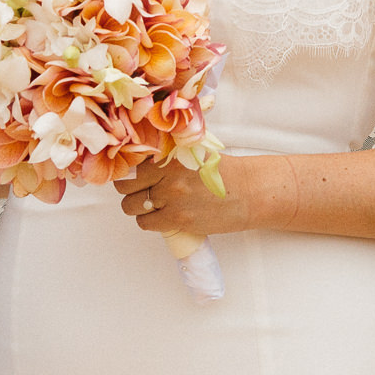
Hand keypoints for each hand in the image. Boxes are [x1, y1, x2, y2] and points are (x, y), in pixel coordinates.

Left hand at [115, 155, 273, 238]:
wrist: (249, 192)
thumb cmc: (223, 172)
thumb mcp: (194, 151)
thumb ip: (168, 153)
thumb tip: (138, 158)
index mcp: (170, 153)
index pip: (130, 162)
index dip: (128, 170)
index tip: (130, 174)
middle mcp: (168, 173)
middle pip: (125, 185)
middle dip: (130, 190)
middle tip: (140, 191)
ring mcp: (171, 196)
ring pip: (131, 206)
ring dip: (137, 207)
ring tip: (151, 205)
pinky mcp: (177, 218)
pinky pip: (146, 222)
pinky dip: (149, 221)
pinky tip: (160, 217)